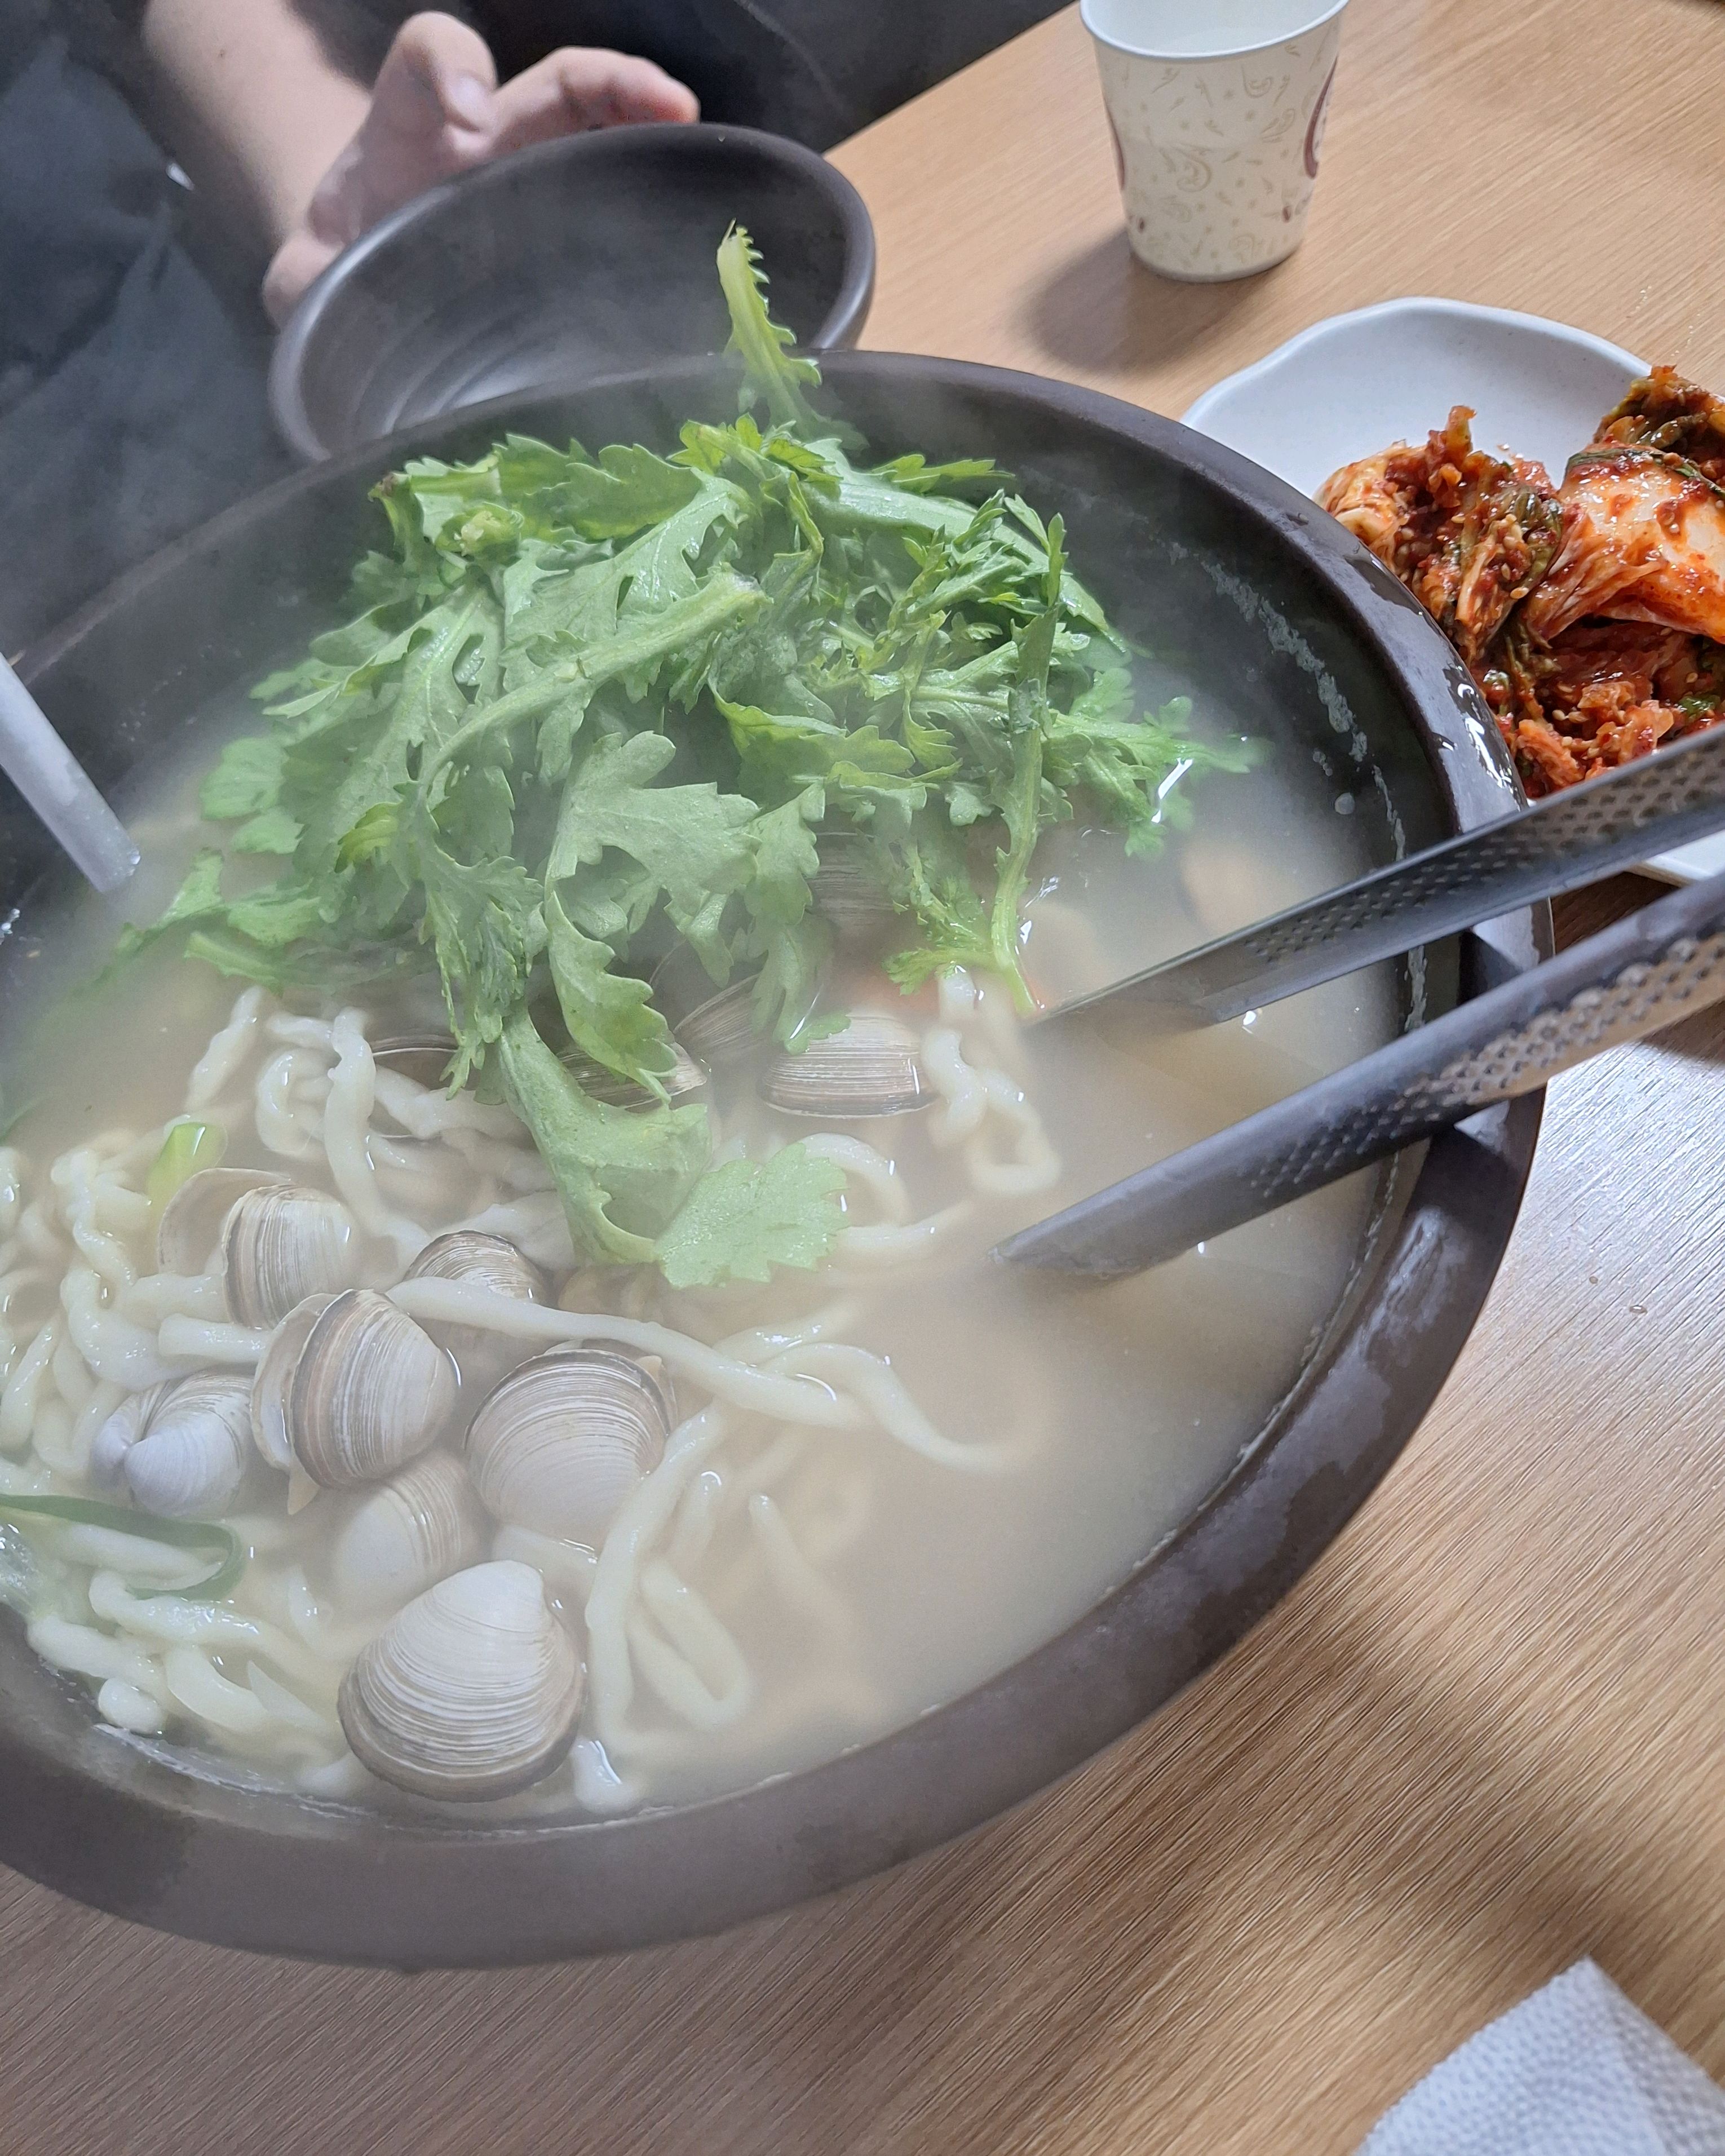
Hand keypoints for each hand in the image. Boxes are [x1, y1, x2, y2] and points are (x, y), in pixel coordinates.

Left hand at [264, 11, 698, 323]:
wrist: (372, 287)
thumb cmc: (348, 275)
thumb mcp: (306, 280)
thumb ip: (302, 287)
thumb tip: (319, 311)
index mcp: (412, 138)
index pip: (428, 59)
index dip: (453, 68)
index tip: (469, 113)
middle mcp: (487, 146)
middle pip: (553, 85)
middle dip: (610, 83)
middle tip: (671, 103)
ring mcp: (537, 186)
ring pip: (600, 132)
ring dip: (652, 122)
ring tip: (696, 139)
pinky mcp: (572, 238)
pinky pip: (620, 210)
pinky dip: (658, 207)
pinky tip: (692, 235)